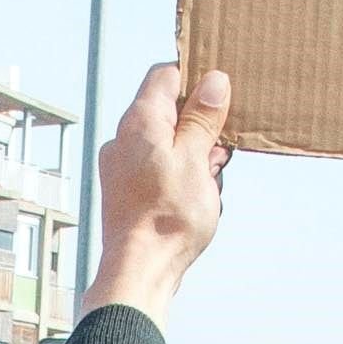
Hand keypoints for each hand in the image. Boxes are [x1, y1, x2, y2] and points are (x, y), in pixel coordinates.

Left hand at [82, 62, 230, 320]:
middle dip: (200, 125)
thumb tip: (214, 81)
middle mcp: (124, 138)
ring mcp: (121, 165)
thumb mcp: (197, 158)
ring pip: (165, 141)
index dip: (196, 79)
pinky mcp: (125, 190)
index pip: (166, 75)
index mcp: (140, 120)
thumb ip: (203, 118)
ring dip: (193, 153)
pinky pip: (157, 167)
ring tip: (207, 182)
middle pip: (167, 110)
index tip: (221, 98)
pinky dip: (179, 173)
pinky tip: (194, 197)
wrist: (139, 269)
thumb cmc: (168, 216)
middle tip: (219, 151)